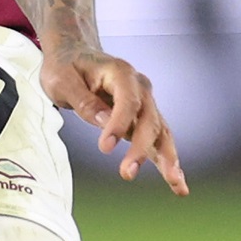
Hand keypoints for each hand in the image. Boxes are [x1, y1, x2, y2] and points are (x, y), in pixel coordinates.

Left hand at [41, 42, 186, 193]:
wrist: (75, 55)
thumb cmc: (66, 67)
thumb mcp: (62, 80)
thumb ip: (84, 101)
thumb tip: (104, 123)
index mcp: (120, 72)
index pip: (126, 101)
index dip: (118, 124)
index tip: (104, 147)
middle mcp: (140, 87)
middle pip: (148, 120)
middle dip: (141, 148)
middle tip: (127, 173)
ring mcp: (145, 103)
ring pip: (161, 132)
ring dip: (167, 158)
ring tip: (175, 184)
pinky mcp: (143, 119)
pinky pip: (158, 141)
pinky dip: (168, 161)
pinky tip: (178, 185)